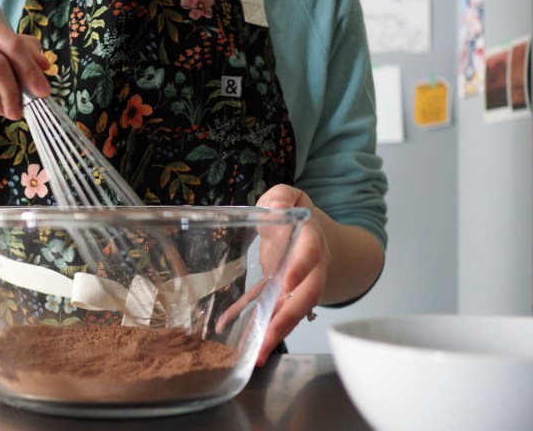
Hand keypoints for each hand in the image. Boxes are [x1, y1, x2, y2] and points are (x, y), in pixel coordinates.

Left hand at [254, 184, 329, 365]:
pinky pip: (269, 310)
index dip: (300, 269)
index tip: (286, 285)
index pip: (309, 254)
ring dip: (275, 333)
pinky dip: (253, 323)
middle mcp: (310, 268)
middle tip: (268, 339)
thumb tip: (277, 206)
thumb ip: (282, 197)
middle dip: (288, 319)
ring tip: (257, 354)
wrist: (313, 231)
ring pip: (291, 312)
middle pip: (306, 296)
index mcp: (311, 240)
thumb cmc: (296, 212)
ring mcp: (298, 285)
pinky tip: (237, 335)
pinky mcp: (282, 295)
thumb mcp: (290, 196)